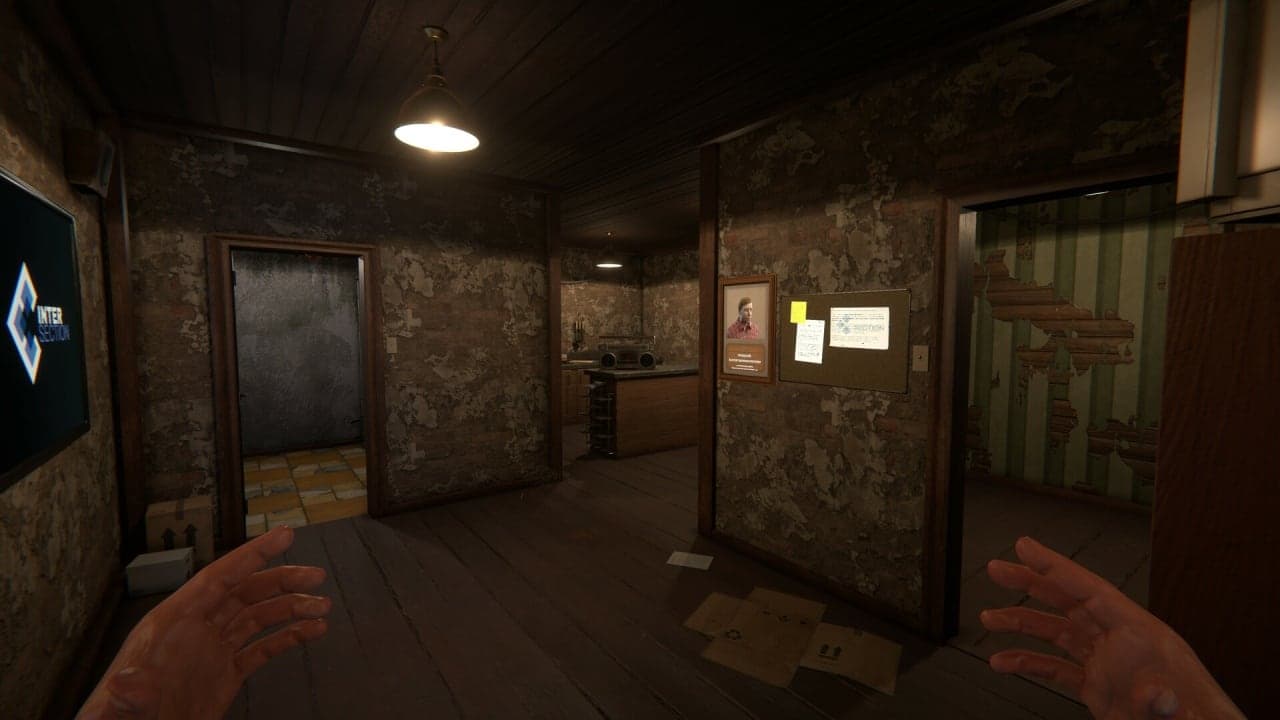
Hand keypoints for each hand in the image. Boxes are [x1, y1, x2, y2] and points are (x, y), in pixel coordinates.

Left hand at [78, 526, 330, 719]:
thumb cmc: (122, 718)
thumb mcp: (123, 707)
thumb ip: (128, 696)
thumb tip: (124, 684)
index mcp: (173, 623)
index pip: (219, 578)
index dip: (252, 555)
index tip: (284, 537)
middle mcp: (195, 630)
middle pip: (245, 593)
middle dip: (282, 581)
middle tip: (316, 576)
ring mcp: (212, 652)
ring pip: (257, 617)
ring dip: (291, 608)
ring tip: (322, 607)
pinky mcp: (224, 675)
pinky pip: (261, 648)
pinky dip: (288, 638)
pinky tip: (311, 632)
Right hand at [981, 536, 1243, 719]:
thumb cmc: (1192, 716)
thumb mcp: (1175, 708)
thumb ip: (1162, 700)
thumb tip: (1155, 694)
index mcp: (1138, 635)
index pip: (1089, 591)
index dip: (1055, 567)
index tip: (1026, 548)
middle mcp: (1119, 643)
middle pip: (1068, 602)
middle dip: (1030, 583)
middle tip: (998, 569)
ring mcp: (1107, 664)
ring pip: (1056, 632)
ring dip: (1021, 623)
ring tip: (990, 618)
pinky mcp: (1099, 687)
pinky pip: (1056, 667)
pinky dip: (1027, 661)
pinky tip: (1004, 661)